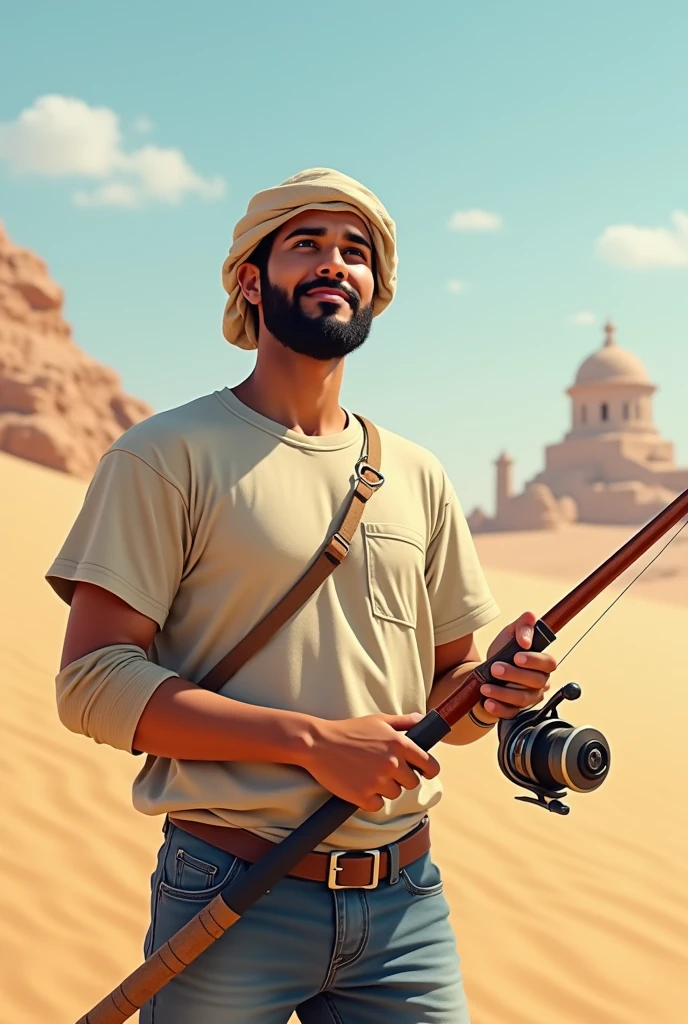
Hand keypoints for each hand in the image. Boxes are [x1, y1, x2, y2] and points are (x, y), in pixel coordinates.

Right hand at [302, 713, 439, 811]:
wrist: (318, 743)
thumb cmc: (349, 730)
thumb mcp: (378, 720)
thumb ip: (404, 722)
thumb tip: (424, 720)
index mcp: (400, 744)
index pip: (430, 766)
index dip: (429, 770)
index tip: (423, 772)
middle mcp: (392, 763)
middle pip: (413, 783)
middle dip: (402, 778)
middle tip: (384, 770)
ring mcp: (378, 782)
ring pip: (395, 794)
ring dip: (384, 788)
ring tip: (367, 774)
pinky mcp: (363, 797)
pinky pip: (377, 805)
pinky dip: (370, 799)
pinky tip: (359, 785)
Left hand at [480, 610, 556, 719]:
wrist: (487, 674)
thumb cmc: (503, 654)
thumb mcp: (510, 634)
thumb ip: (522, 624)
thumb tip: (530, 616)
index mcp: (541, 663)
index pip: (548, 663)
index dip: (534, 660)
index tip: (517, 656)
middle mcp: (539, 682)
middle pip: (535, 681)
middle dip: (514, 674)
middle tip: (496, 668)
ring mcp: (529, 698)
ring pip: (523, 698)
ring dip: (503, 692)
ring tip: (486, 686)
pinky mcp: (516, 710)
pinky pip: (511, 713)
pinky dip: (499, 708)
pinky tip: (488, 702)